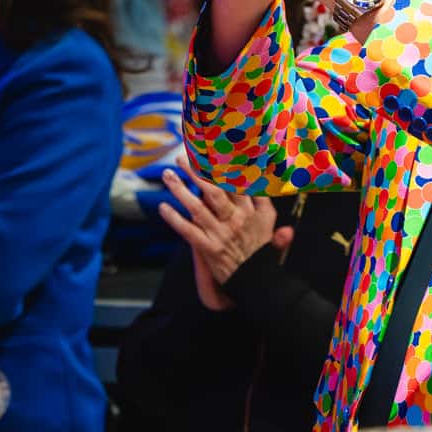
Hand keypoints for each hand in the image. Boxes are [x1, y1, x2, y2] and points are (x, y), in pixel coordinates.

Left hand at [156, 168, 291, 311]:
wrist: (256, 281)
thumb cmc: (260, 250)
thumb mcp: (268, 224)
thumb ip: (265, 200)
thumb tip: (265, 172)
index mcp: (251, 210)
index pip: (236, 182)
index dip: (223, 165)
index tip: (211, 150)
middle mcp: (236, 219)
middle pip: (214, 190)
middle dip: (197, 172)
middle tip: (182, 157)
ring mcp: (220, 233)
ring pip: (197, 207)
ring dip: (180, 190)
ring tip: (168, 174)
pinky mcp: (208, 248)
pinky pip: (188, 231)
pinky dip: (174, 219)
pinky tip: (163, 207)